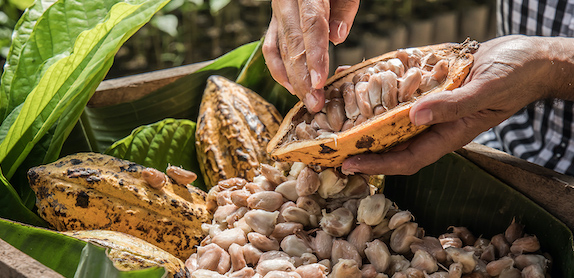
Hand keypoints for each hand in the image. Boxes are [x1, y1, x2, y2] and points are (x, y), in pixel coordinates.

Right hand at [262, 0, 359, 111]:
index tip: (319, 82)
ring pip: (280, 49)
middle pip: (293, 43)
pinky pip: (270, 48)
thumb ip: (344, 8)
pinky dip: (278, 69)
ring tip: (307, 101)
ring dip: (293, 79)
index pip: (311, 25)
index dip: (314, 55)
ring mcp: (277, 12)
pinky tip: (291, 87)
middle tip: (315, 104)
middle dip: (303, 77)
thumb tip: (337, 38)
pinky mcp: (274, 22)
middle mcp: (286, 2)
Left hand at [342, 35, 562, 174]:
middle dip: (362, 146)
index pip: (407, 158)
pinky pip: (399, 89)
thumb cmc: (515, 77)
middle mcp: (434, 123)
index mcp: (448, 135)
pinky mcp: (429, 85)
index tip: (349, 164)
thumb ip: (454, 106)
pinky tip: (359, 78)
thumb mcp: (486, 91)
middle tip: (330, 144)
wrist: (527, 56)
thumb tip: (416, 117)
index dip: (378, 165)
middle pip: (392, 141)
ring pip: (392, 116)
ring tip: (335, 114)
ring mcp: (430, 104)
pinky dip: (379, 85)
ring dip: (365, 117)